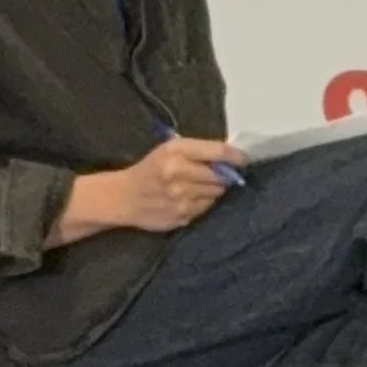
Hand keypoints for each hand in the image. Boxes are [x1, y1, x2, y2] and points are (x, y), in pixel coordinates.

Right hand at [61, 139, 243, 238]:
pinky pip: (206, 208)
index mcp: (176, 153)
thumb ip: (198, 151)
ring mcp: (181, 199)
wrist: (123, 198)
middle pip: (221, 176)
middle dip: (224, 175)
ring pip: (216, 194)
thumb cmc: (149, 169)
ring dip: (214, 190)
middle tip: (219, 174)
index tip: (243, 159)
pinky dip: (204, 202)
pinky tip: (190, 198)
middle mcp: (180, 176)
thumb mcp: (169, 149)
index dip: (236, 156)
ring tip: (199, 186)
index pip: (218, 153)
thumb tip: (232, 157)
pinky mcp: (181, 217)